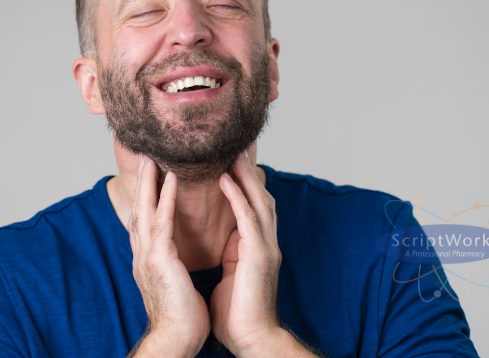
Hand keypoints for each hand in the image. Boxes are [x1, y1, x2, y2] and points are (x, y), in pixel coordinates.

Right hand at [128, 155, 210, 356]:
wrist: (176, 340)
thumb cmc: (181, 316)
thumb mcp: (174, 282)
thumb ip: (172, 264)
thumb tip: (176, 255)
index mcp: (149, 260)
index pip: (145, 221)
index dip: (147, 197)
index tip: (151, 176)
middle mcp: (143, 254)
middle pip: (138, 210)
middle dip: (142, 183)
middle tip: (145, 157)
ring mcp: (148, 256)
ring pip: (145, 210)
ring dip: (149, 181)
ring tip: (153, 158)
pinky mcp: (159, 260)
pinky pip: (162, 222)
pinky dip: (165, 199)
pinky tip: (171, 180)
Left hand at [210, 153, 282, 356]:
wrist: (251, 338)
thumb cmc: (237, 312)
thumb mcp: (232, 274)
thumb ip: (231, 254)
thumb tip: (222, 243)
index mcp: (257, 247)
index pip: (252, 207)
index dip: (244, 185)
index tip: (230, 164)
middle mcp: (265, 242)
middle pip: (259, 197)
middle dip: (248, 172)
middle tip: (235, 149)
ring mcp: (266, 247)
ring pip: (258, 200)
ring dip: (245, 175)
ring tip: (232, 153)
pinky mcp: (259, 254)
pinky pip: (248, 217)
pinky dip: (237, 196)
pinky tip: (226, 179)